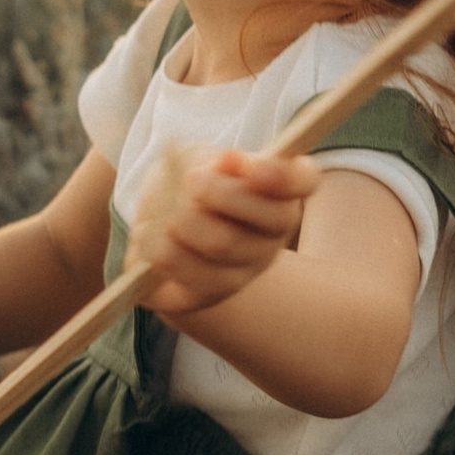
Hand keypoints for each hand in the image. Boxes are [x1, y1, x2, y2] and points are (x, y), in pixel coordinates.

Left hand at [126, 145, 321, 322]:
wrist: (159, 227)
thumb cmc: (188, 185)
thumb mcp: (200, 159)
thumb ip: (213, 160)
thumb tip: (227, 165)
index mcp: (278, 193)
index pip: (303, 180)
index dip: (282, 174)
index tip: (249, 165)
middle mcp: (270, 237)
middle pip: (266, 217)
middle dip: (223, 193)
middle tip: (191, 180)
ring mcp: (243, 271)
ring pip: (224, 244)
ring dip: (188, 221)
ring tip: (168, 215)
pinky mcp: (207, 295)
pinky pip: (190, 276)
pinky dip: (163, 249)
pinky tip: (151, 235)